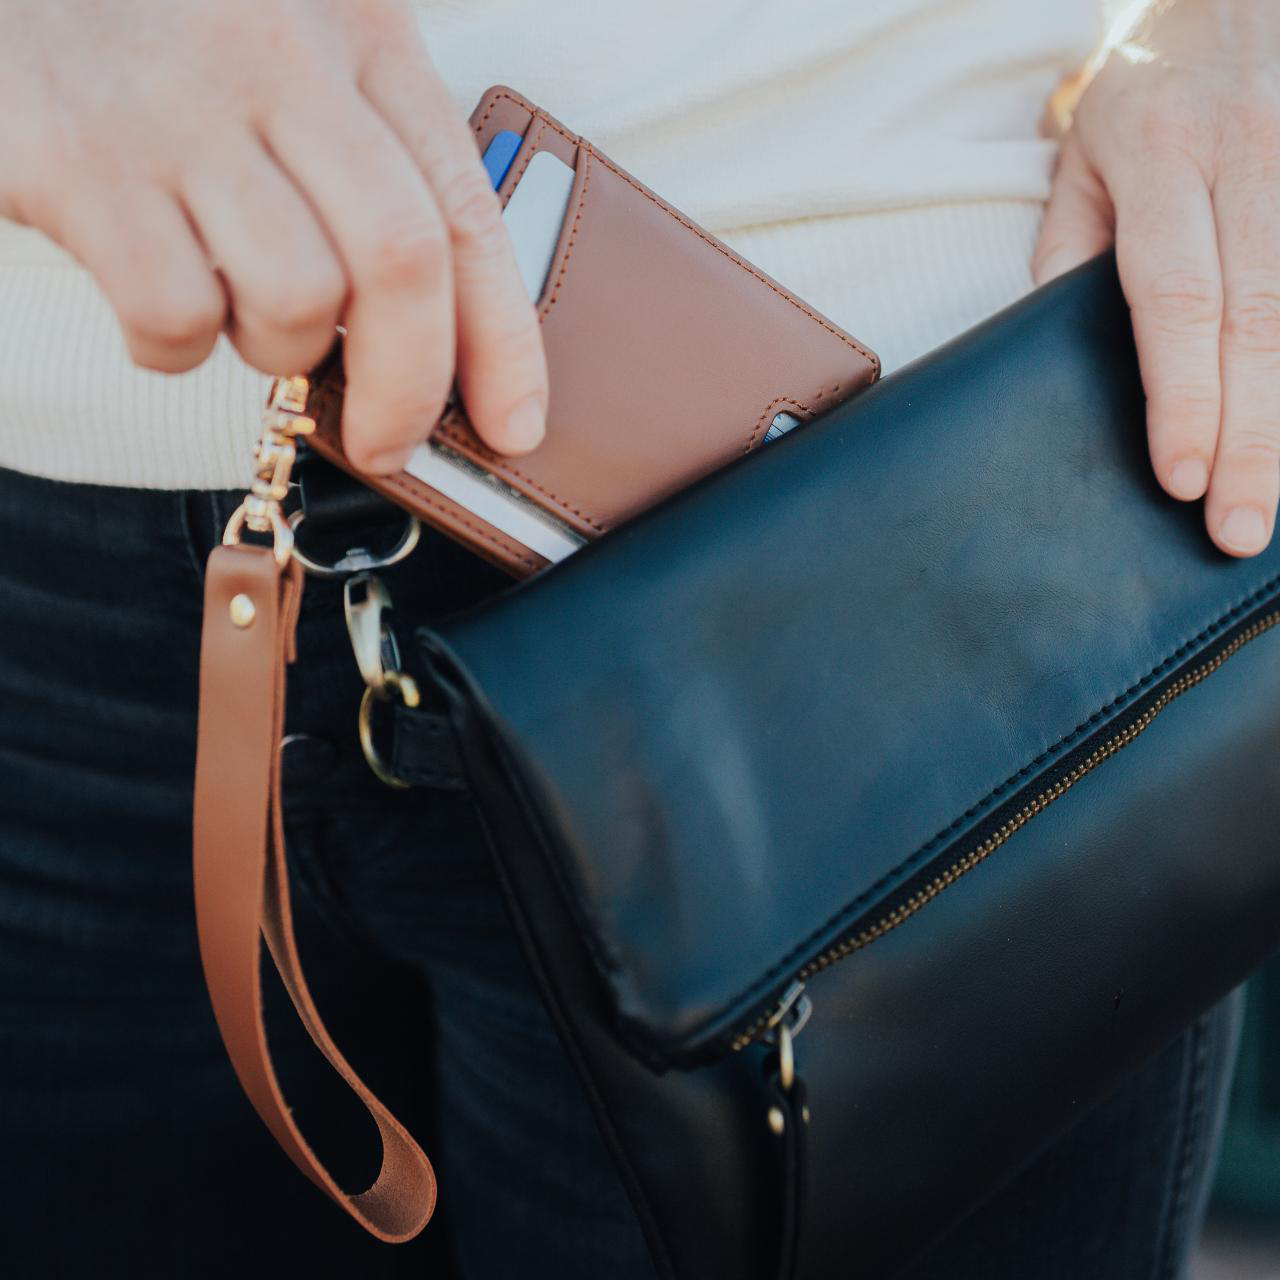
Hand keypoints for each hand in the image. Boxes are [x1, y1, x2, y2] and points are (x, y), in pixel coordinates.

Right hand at [0, 0, 546, 471]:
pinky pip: (176, 313)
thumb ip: (375, 167)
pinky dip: (176, 348)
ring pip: (297, 298)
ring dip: (278, 351)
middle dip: (410, 386)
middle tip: (389, 443)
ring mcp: (179, 103)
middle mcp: (281, 55)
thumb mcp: (301, 59)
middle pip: (402, 264)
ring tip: (238, 310)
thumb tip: (439, 347)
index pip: (465, 211)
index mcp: (359, 30)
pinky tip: (156, 300)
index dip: (504, 341)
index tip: (514, 426)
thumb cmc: (170, 37)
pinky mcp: (82, 156)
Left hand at [1034, 0, 1279, 555]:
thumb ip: (1071, 251)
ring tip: (1276, 500)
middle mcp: (1249, 157)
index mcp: (1162, 156)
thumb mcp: (1083, 156)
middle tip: (1241, 528)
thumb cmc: (1146, 91)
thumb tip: (1058, 349)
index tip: (1181, 478)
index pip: (1175, 298)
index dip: (1183, 395)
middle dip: (1254, 435)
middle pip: (1256, 321)